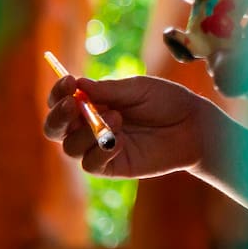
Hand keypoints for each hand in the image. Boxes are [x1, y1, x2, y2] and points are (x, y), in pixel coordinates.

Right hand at [43, 75, 218, 178]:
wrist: (192, 124)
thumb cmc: (165, 101)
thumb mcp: (137, 88)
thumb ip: (108, 90)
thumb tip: (78, 85)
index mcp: (93, 103)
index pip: (62, 101)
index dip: (58, 93)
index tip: (67, 82)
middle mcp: (89, 127)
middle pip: (55, 128)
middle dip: (58, 116)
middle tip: (73, 103)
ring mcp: (98, 148)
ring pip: (69, 147)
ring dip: (88, 131)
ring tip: (118, 117)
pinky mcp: (110, 167)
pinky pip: (90, 164)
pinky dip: (100, 151)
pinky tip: (119, 140)